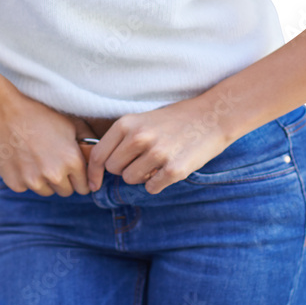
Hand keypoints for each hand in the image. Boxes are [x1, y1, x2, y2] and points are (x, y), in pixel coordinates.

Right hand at [0, 93, 94, 196]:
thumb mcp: (69, 122)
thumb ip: (87, 140)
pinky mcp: (16, 184)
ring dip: (44, 181)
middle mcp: (55, 175)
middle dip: (63, 180)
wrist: (3, 113)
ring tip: (36, 157)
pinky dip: (26, 178)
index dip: (80, 179)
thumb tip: (96, 154)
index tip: (74, 173)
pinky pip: (27, 187)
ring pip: (46, 191)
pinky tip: (22, 159)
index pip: (85, 187)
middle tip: (53, 161)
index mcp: (72, 161)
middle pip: (66, 191)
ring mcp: (34, 182)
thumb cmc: (38, 114)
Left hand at [86, 96, 231, 194]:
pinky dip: (157, 183)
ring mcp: (157, 154)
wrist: (211, 116)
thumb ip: (122, 138)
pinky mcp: (174, 169)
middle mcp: (139, 137)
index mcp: (128, 123)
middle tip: (142, 159)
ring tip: (158, 161)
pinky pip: (152, 188)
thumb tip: (101, 164)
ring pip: (131, 180)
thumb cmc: (175, 119)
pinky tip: (168, 169)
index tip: (94, 184)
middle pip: (114, 169)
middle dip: (124, 169)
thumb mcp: (143, 120)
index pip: (99, 155)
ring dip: (142, 176)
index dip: (94, 173)